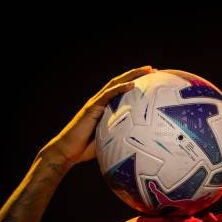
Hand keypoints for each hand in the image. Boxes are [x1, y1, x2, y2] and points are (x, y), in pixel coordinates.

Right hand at [39, 66, 153, 165]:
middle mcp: (101, 102)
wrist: (68, 151)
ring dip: (132, 75)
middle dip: (137, 74)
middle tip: (153, 70)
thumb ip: (121, 136)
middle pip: (121, 83)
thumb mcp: (110, 141)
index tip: (152, 80)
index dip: (136, 83)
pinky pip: (108, 95)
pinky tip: (132, 84)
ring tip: (147, 70)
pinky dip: (120, 88)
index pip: (122, 91)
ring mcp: (96, 103)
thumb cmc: (87, 149)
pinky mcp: (92, 108)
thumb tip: (140, 143)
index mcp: (106, 108)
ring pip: (115, 84)